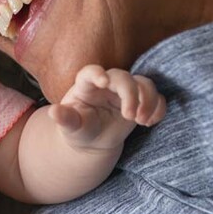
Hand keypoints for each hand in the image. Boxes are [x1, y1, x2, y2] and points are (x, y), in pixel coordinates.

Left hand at [48, 65, 164, 152]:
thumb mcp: (70, 127)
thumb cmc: (78, 129)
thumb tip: (54, 113)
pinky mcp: (140, 101)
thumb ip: (65, 119)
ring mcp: (126, 91)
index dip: (97, 73)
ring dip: (148, 100)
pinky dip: (158, 108)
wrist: (92, 141)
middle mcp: (108, 83)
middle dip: (131, 95)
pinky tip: (151, 122)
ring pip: (144, 83)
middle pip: (124, 77)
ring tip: (142, 121)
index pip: (90, 72)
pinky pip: (156, 97)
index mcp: (86, 85)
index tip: (104, 82)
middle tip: (131, 117)